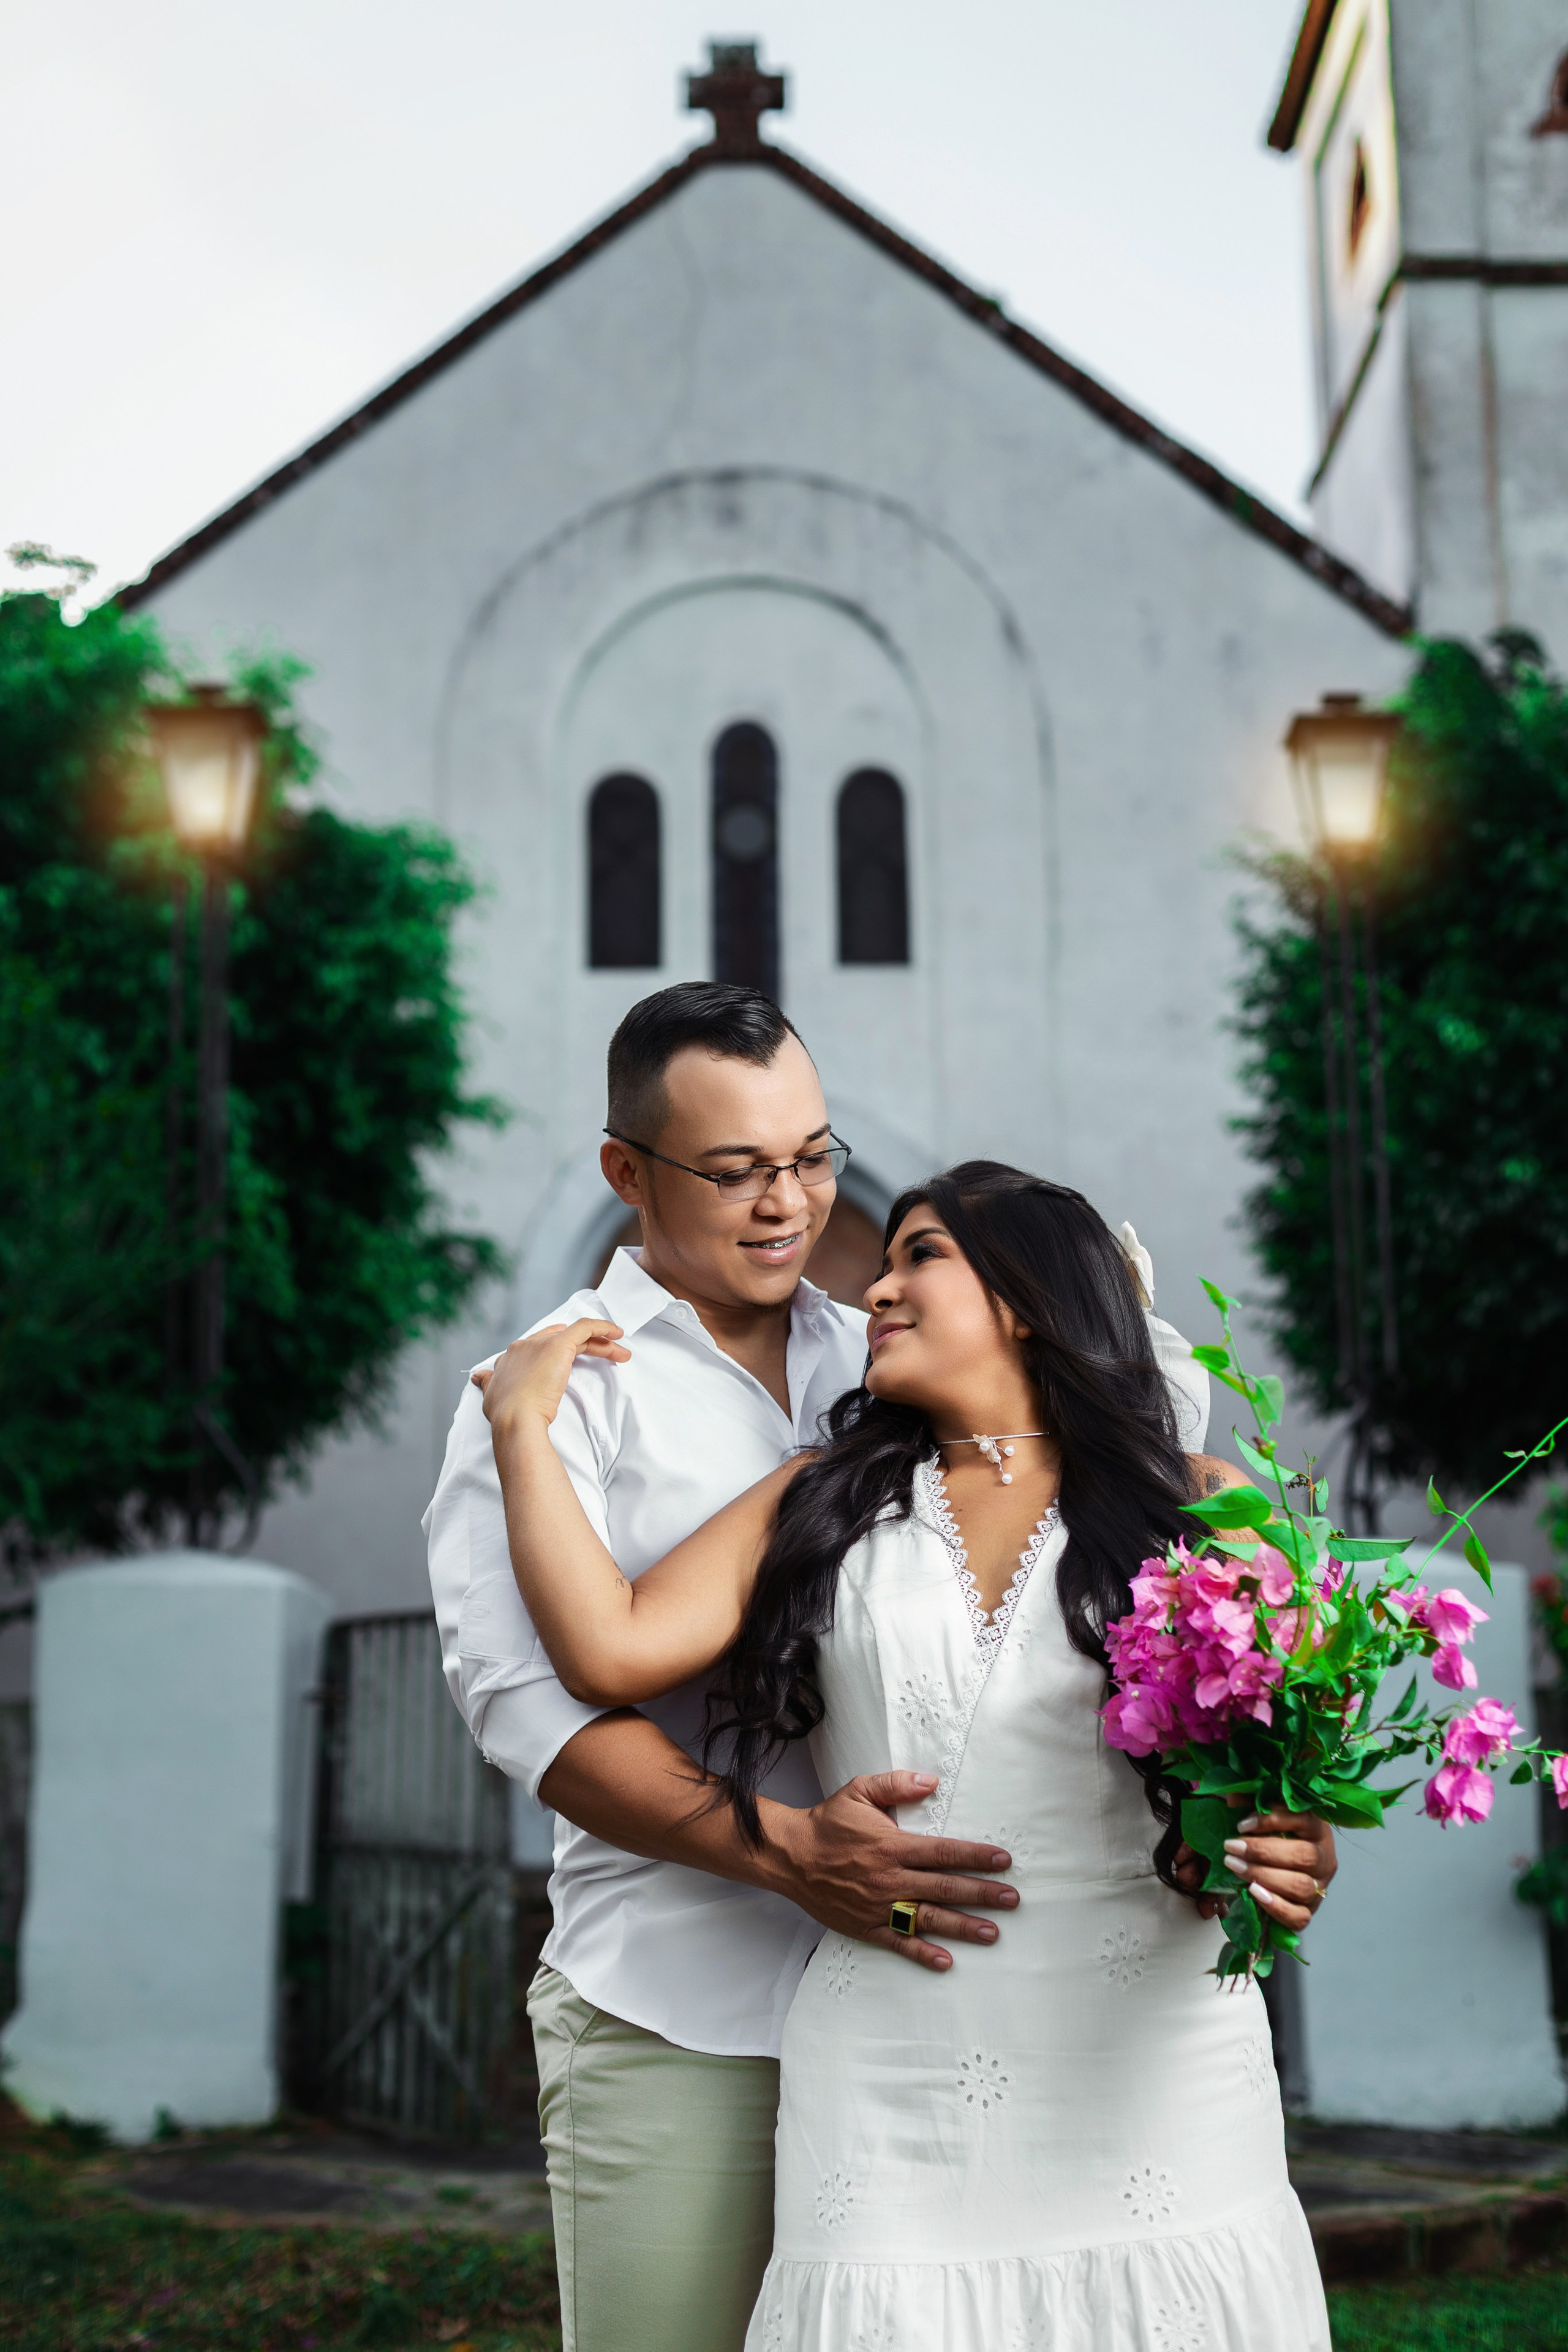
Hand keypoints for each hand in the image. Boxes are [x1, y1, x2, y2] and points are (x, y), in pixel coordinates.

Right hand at [473, 1319, 629, 1430]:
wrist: (515, 1418)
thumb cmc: (506, 1415)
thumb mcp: (491, 1396)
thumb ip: (488, 1383)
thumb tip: (479, 1376)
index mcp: (511, 1356)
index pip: (539, 1344)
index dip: (558, 1347)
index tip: (576, 1353)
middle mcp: (525, 1345)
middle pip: (561, 1339)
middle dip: (585, 1346)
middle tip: (606, 1355)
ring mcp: (541, 1344)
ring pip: (578, 1335)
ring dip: (601, 1342)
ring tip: (621, 1354)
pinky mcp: (559, 1345)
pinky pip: (586, 1327)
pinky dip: (603, 1327)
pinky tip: (618, 1333)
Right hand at [764, 1771, 1018, 1973]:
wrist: (790, 1855)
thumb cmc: (827, 1822)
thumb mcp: (859, 1791)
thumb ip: (897, 1784)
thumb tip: (932, 1781)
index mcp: (892, 1845)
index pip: (943, 1852)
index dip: (975, 1856)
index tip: (1003, 1861)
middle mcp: (890, 1878)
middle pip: (944, 1887)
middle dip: (982, 1893)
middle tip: (1012, 1899)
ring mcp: (878, 1905)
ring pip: (928, 1918)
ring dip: (962, 1926)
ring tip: (993, 1933)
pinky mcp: (865, 1926)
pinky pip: (897, 1942)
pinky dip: (921, 1953)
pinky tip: (945, 1961)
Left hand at [1174, 1807, 1336, 1932]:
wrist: (1281, 1872)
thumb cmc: (1272, 1837)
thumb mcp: (1264, 1817)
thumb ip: (1251, 1803)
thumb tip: (1232, 1796)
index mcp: (1317, 1828)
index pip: (1302, 1820)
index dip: (1271, 1820)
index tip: (1240, 1824)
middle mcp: (1325, 1858)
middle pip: (1303, 1856)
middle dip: (1262, 1851)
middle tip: (1231, 1847)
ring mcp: (1320, 1887)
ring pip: (1300, 1885)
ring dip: (1264, 1876)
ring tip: (1234, 1866)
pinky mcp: (1310, 1911)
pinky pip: (1299, 1916)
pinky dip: (1276, 1906)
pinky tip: (1254, 1892)